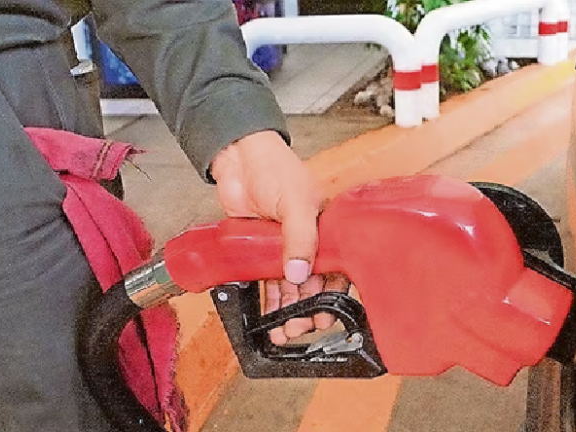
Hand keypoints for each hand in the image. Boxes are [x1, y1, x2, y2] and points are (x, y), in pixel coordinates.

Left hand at [210, 131, 348, 344]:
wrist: (238, 158)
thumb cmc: (274, 168)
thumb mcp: (296, 202)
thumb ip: (300, 238)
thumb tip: (299, 273)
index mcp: (327, 228)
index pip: (337, 268)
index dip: (331, 294)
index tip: (324, 315)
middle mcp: (308, 240)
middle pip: (313, 283)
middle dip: (307, 308)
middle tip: (299, 327)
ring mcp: (283, 246)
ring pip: (290, 287)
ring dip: (288, 310)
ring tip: (283, 330)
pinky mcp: (260, 250)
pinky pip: (268, 280)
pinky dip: (269, 299)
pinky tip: (269, 316)